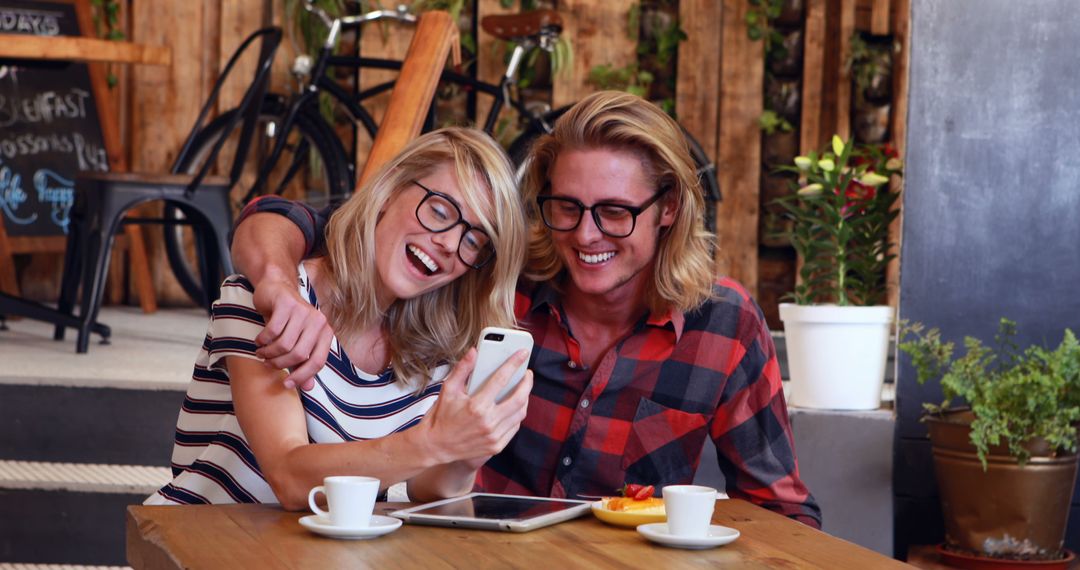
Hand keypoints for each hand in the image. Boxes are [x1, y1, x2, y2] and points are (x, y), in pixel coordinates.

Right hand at [251, 275, 333, 390]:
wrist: (276, 289)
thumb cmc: (288, 320)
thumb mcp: (297, 342)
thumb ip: (303, 363)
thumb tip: (308, 388)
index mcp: (326, 333)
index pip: (318, 361)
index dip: (302, 376)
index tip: (286, 384)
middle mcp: (318, 321)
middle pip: (299, 354)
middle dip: (280, 363)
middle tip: (268, 363)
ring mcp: (304, 311)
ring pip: (285, 344)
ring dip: (269, 353)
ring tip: (262, 353)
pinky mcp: (287, 304)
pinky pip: (272, 331)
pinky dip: (263, 340)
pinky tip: (259, 340)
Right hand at [417, 348, 531, 464]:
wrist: (437, 446)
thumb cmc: (442, 416)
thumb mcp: (448, 389)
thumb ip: (462, 369)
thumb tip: (474, 351)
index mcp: (476, 406)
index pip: (501, 379)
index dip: (514, 364)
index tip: (522, 353)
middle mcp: (488, 422)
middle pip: (519, 398)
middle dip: (527, 382)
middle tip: (527, 373)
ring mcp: (494, 436)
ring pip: (520, 413)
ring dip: (525, 398)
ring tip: (522, 388)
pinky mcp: (497, 446)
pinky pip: (515, 427)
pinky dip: (517, 414)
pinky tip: (515, 406)